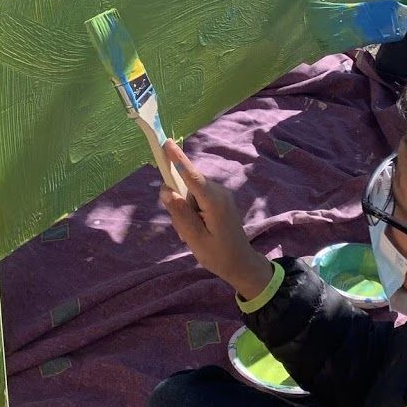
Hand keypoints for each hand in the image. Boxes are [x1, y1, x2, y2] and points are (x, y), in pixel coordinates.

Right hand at [160, 140, 274, 301]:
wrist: (241, 264)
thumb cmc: (218, 255)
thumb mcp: (195, 238)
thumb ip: (180, 213)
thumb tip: (166, 191)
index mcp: (214, 202)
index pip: (192, 176)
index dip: (179, 160)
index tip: (167, 143)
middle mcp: (219, 192)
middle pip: (188, 186)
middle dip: (179, 204)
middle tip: (184, 231)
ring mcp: (221, 194)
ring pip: (191, 193)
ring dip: (186, 211)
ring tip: (194, 234)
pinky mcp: (219, 199)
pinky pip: (197, 198)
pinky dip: (192, 212)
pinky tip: (198, 229)